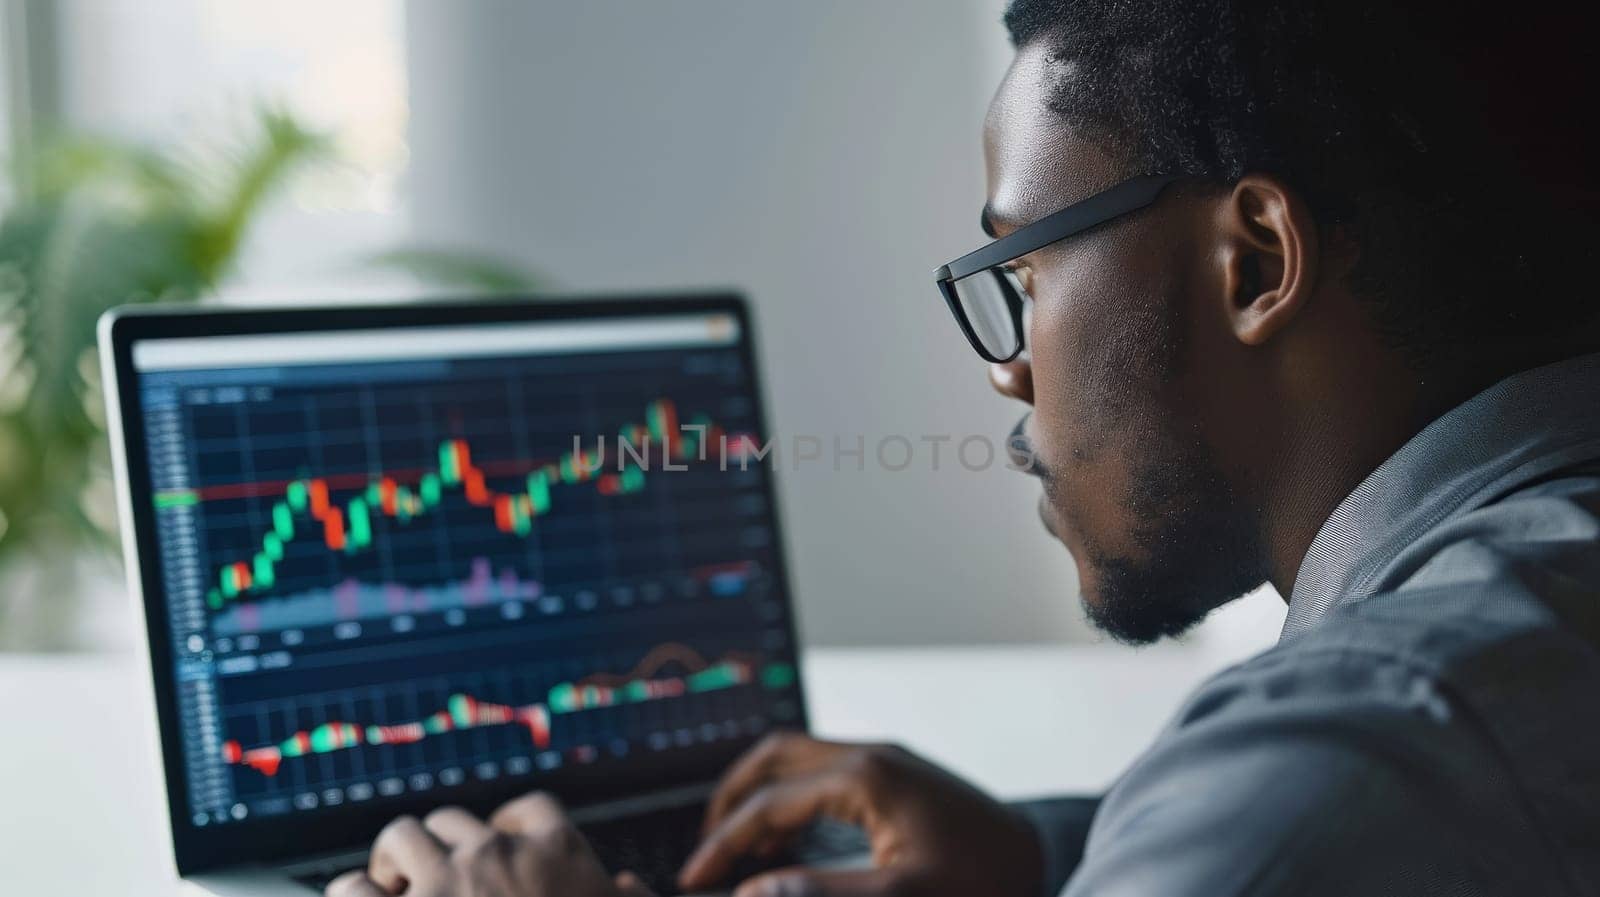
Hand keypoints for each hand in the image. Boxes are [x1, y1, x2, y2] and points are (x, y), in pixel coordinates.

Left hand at [325, 792, 654, 896]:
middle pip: (453, 821)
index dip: (509, 829)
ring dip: (393, 862)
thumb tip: (628, 883)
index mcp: (557, 850)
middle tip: (434, 881)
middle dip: (439, 848)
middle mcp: (496, 853)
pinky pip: (351, 887)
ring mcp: (444, 882)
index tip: (500, 850)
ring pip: (400, 835)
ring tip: (393, 890)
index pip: (530, 811)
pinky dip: (349, 894)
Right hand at [679, 734, 1042, 896]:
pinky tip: (787, 840)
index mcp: (865, 779)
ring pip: (796, 757)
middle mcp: (871, 756)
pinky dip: (789, 796)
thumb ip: (822, 893)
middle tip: (705, 851)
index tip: (694, 880)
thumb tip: (752, 892)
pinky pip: (822, 770)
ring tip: (736, 846)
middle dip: (730, 800)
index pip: (770, 805)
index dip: (724, 845)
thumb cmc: (982, 884)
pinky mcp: (897, 774)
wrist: (1043, 861)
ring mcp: (885, 760)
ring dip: (759, 794)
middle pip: (773, 756)